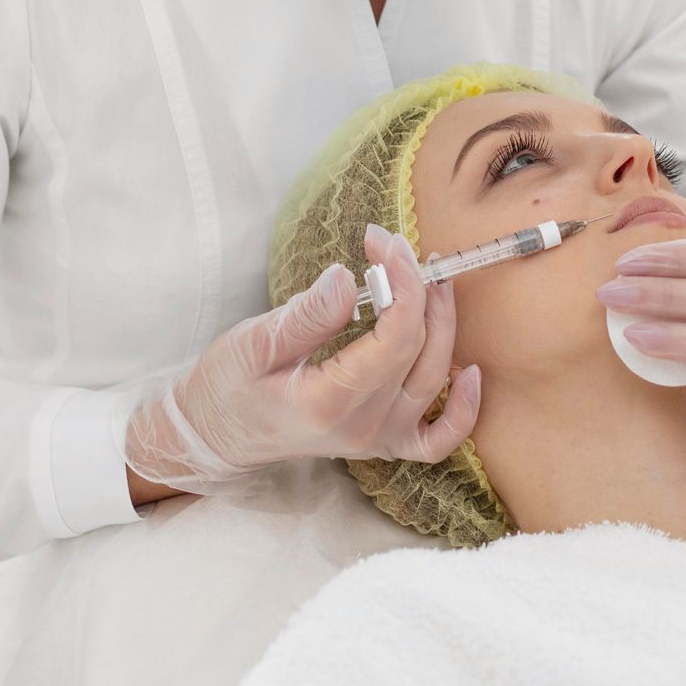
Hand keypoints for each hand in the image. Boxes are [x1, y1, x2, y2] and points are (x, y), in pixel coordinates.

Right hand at [123, 223, 481, 494]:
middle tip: (397, 247)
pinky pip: (439, 439)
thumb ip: (306, 315)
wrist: (216, 433)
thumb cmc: (227, 386)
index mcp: (329, 403)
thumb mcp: (253, 344)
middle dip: (418, 289)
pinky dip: (464, 411)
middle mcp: (361, 429)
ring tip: (432, 279)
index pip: (394, 339)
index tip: (382, 241)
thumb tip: (346, 277)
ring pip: (435, 380)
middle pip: (419, 352)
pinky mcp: (383, 444)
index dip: (401, 282)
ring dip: (443, 325)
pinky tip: (468, 373)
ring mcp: (377, 440)